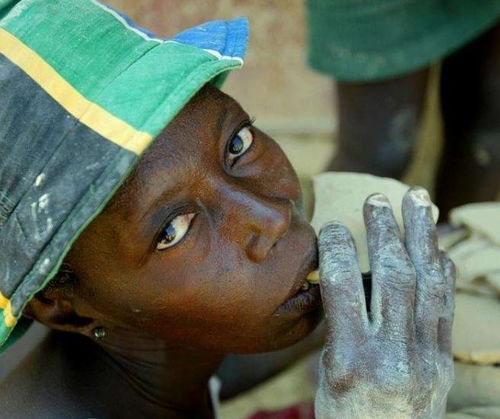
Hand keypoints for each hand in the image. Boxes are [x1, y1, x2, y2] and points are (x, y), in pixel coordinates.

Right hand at [314, 188, 454, 418]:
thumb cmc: (346, 416)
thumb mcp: (327, 372)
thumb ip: (339, 324)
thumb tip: (342, 279)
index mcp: (350, 359)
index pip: (343, 287)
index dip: (337, 248)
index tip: (330, 226)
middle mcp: (392, 354)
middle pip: (393, 276)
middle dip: (386, 230)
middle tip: (378, 198)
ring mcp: (425, 356)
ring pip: (427, 282)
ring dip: (422, 236)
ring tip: (419, 201)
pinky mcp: (443, 358)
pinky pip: (446, 304)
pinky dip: (441, 270)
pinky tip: (436, 246)